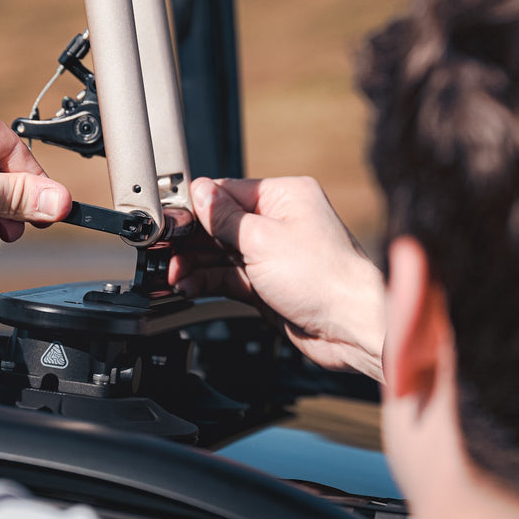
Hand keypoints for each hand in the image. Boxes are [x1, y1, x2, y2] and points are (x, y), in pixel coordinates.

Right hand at [173, 176, 384, 382]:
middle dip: (192, 241)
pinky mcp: (270, 285)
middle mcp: (281, 222)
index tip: (171, 221)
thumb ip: (225, 218)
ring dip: (196, 264)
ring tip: (173, 274)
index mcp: (286, 197)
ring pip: (223, 254)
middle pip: (222, 225)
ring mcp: (275, 256)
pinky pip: (231, 278)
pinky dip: (209, 282)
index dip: (198, 207)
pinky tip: (189, 286)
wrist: (352, 326)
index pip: (229, 192)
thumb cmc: (325, 277)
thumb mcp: (263, 239)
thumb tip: (200, 192)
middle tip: (166, 253)